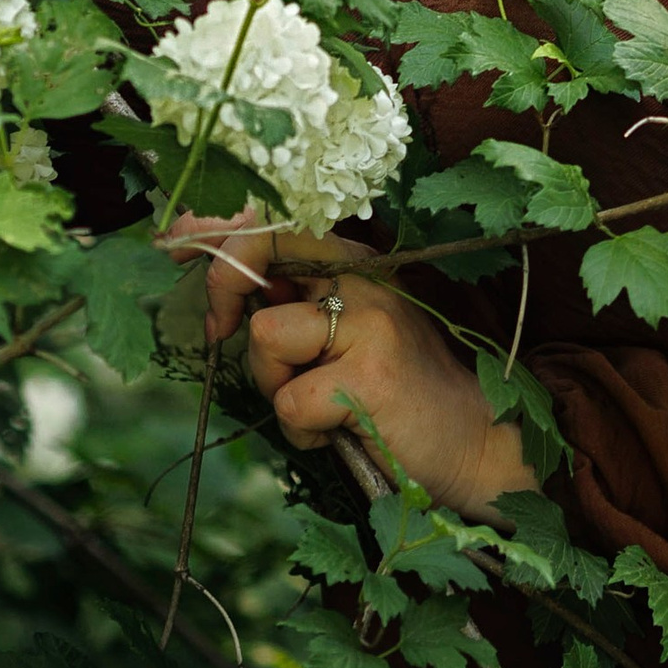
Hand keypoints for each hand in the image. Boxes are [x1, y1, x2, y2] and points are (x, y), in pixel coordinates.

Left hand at [165, 212, 537, 520]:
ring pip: (265, 333)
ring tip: (317, 407)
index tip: (190, 266)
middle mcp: (365, 277)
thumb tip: (229, 292)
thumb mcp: (353, 333)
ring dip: (273, 383)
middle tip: (219, 328)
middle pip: (261, 248)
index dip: (223, 239)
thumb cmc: (402, 396)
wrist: (477, 445)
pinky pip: (289, 401)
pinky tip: (338, 434)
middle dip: (224, 287)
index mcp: (357, 261)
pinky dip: (301, 430)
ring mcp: (370, 322)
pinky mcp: (369, 375)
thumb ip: (303, 307)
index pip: (278, 222)